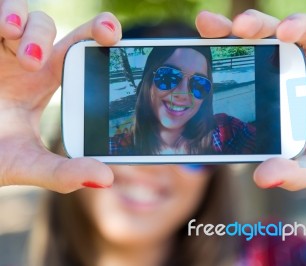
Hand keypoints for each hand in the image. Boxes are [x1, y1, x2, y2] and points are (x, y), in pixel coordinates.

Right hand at [0, 0, 121, 191]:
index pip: (83, 56)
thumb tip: (107, 179)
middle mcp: (29, 61)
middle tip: (107, 33)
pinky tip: (7, 30)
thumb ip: (63, 172)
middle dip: (93, 26)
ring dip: (36, 31)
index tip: (119, 43)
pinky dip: (5, 12)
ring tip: (29, 59)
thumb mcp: (27, 164)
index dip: (103, 44)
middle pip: (72, 33)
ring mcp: (3, 48)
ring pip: (32, 17)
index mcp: (47, 83)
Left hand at [196, 10, 305, 216]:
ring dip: (298, 26)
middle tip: (239, 26)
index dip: (229, 41)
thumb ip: (294, 171)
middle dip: (255, 26)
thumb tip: (261, 178)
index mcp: (286, 88)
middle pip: (274, 35)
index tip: (204, 28)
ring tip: (285, 33)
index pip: (253, 57)